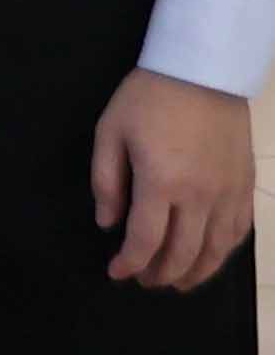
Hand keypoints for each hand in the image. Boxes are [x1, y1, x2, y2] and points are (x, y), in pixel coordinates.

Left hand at [91, 65, 253, 288]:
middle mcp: (199, 196)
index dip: (129, 263)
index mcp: (160, 183)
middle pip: (182, 253)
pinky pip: (239, 232)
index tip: (116, 272)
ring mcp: (228, 194)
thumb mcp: (111, 131)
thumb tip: (107, 222)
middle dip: (160, 274)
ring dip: (195, 273)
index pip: (145, 240)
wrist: (203, 72)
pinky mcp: (246, 187)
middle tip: (144, 281)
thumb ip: (106, 180)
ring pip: (215, 250)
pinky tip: (210, 257)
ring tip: (176, 282)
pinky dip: (223, 252)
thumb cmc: (149, 98)